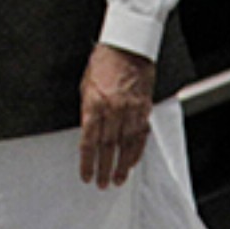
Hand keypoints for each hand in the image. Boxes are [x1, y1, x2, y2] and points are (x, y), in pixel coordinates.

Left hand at [79, 44, 154, 189]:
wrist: (127, 45)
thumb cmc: (103, 62)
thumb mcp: (86, 85)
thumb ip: (87, 111)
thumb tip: (87, 133)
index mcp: (94, 104)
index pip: (89, 142)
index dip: (87, 162)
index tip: (86, 175)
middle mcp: (113, 109)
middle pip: (107, 147)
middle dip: (103, 168)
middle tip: (101, 183)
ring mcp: (130, 109)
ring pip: (126, 144)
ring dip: (121, 164)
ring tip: (118, 179)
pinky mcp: (144, 106)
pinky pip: (141, 133)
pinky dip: (136, 150)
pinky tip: (132, 161)